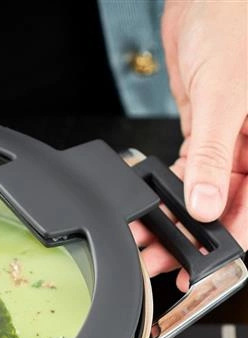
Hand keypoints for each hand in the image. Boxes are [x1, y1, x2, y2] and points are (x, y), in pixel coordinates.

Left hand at [135, 0, 247, 290]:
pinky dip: (165, 194)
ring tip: (145, 244)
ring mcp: (231, 143)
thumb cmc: (235, 22)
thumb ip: (214, 153)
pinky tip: (147, 210)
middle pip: (226, 209)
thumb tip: (205, 204)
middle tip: (159, 262)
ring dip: (172, 222)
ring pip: (202, 198)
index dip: (228, 245)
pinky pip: (187, 174)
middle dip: (190, 240)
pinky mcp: (206, 134)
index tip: (200, 270)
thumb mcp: (226, 94)